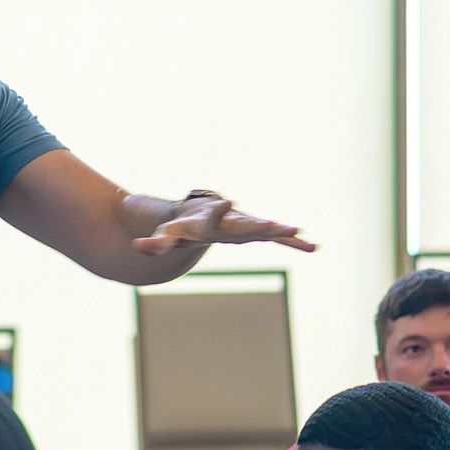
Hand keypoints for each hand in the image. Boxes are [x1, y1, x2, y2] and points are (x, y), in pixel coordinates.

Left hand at [132, 195, 316, 255]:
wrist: (194, 215)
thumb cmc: (177, 228)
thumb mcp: (163, 237)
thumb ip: (154, 243)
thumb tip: (137, 248)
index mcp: (207, 221)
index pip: (212, 215)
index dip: (218, 209)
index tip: (227, 201)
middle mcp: (229, 221)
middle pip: (244, 225)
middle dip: (257, 225)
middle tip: (273, 223)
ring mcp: (242, 226)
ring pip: (263, 230)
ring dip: (280, 233)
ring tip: (300, 233)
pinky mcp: (252, 233)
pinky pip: (273, 239)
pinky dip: (291, 244)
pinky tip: (312, 246)